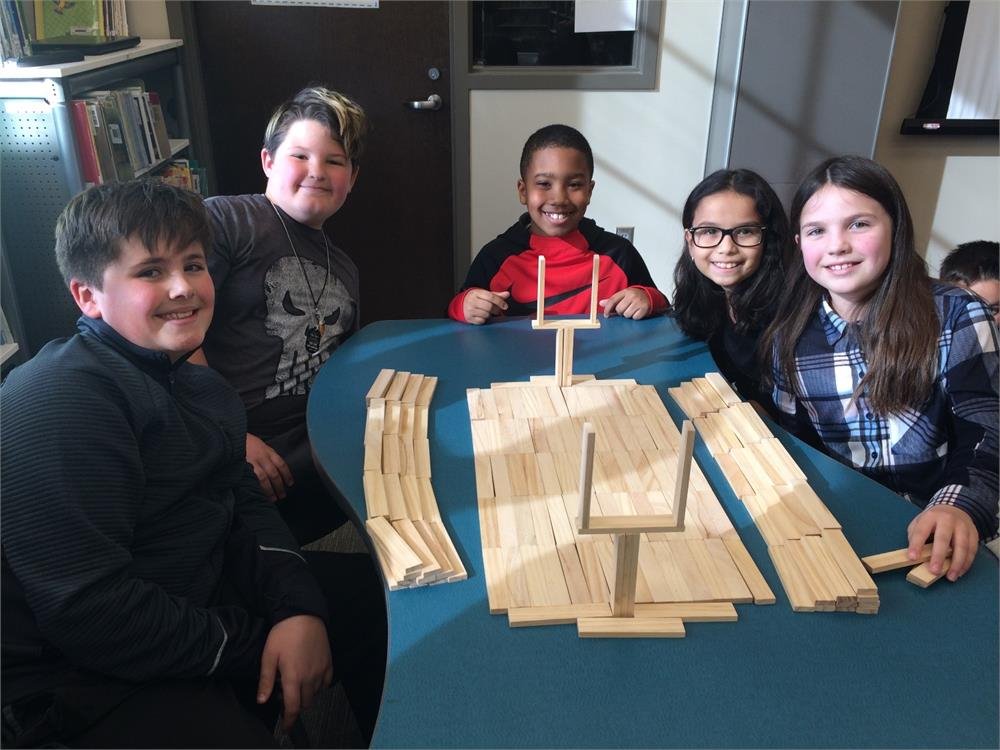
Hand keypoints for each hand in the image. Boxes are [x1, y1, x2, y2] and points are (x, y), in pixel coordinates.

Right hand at [246, 433, 293, 500]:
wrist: (231, 437)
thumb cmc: (246, 443)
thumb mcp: (261, 446)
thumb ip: (268, 456)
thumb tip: (276, 469)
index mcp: (268, 451)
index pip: (281, 464)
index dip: (287, 475)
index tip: (290, 483)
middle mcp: (262, 457)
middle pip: (274, 473)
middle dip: (279, 486)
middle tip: (282, 495)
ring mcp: (253, 462)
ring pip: (264, 478)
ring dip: (269, 490)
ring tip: (272, 498)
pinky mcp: (243, 466)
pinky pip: (252, 479)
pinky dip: (257, 487)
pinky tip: (258, 493)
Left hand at [257, 615, 332, 729]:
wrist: (303, 614)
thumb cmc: (284, 633)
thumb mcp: (269, 656)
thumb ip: (266, 680)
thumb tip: (262, 700)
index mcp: (293, 677)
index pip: (292, 707)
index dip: (289, 720)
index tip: (286, 727)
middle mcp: (310, 677)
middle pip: (305, 703)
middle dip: (295, 705)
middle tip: (285, 694)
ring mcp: (321, 670)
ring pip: (315, 694)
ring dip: (306, 695)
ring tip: (296, 682)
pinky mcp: (328, 662)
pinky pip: (326, 682)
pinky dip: (319, 685)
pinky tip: (310, 677)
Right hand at [463, 289, 509, 324]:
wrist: (462, 304)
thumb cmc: (476, 298)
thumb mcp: (484, 294)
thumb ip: (496, 295)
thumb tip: (507, 294)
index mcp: (477, 293)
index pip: (491, 297)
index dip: (500, 302)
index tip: (505, 306)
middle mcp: (472, 301)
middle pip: (489, 307)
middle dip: (495, 310)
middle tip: (496, 310)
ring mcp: (470, 310)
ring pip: (486, 314)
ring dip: (489, 314)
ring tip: (487, 312)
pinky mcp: (469, 318)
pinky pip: (481, 321)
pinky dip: (484, 319)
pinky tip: (482, 315)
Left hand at [600, 287, 650, 318]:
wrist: (649, 296)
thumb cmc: (634, 297)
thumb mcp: (623, 296)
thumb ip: (612, 300)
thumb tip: (601, 303)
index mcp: (625, 291)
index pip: (613, 300)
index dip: (607, 309)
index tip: (606, 315)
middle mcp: (632, 295)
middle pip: (619, 309)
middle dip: (620, 312)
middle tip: (625, 309)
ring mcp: (639, 302)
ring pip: (626, 315)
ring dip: (628, 315)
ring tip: (631, 310)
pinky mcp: (644, 308)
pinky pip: (634, 318)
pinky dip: (635, 317)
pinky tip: (637, 312)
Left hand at [907, 505, 977, 580]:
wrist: (955, 508)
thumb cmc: (933, 520)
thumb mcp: (920, 522)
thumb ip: (915, 536)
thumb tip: (915, 554)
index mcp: (931, 516)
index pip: (921, 531)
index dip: (916, 545)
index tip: (912, 557)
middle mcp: (948, 520)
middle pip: (943, 538)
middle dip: (938, 556)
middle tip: (934, 571)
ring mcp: (963, 526)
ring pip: (962, 546)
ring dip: (957, 563)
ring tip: (950, 577)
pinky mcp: (973, 534)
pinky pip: (972, 550)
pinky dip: (966, 563)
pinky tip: (960, 572)